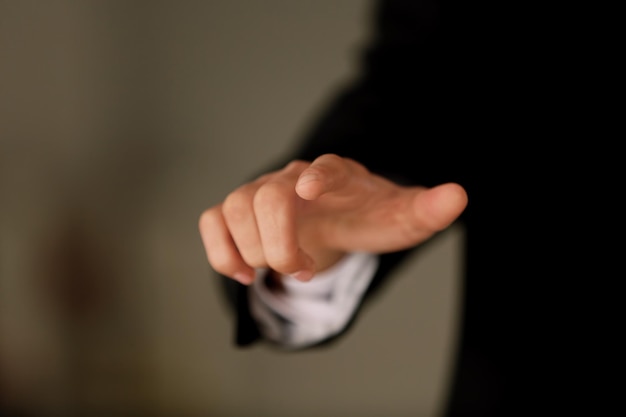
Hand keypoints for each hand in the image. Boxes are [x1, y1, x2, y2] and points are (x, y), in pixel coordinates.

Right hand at [199, 154, 467, 284]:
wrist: (333, 218)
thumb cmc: (364, 217)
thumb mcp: (395, 221)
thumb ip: (425, 212)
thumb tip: (458, 196)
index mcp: (335, 175)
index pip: (323, 166)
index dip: (316, 176)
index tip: (310, 190)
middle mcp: (291, 178)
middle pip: (266, 196)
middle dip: (278, 244)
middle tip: (300, 267)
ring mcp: (260, 191)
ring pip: (233, 207)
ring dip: (253, 251)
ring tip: (280, 270)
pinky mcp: (237, 212)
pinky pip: (212, 222)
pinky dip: (221, 250)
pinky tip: (243, 273)